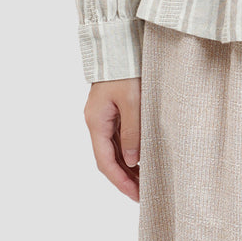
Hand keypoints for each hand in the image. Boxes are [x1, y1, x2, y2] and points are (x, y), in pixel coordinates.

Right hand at [84, 77, 141, 200]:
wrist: (121, 44)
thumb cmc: (126, 70)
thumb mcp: (132, 101)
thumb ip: (132, 132)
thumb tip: (132, 161)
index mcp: (96, 121)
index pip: (105, 161)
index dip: (120, 181)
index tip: (136, 195)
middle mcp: (97, 121)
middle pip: (108, 158)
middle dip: (124, 178)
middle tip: (143, 194)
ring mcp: (104, 116)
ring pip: (114, 150)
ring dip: (127, 167)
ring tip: (145, 182)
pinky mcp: (113, 110)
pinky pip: (119, 138)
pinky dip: (129, 152)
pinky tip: (142, 160)